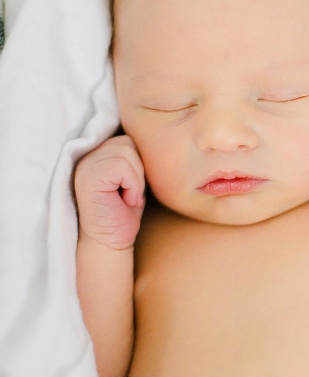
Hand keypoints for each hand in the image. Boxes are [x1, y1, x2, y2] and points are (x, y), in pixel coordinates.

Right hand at [74, 135, 145, 249]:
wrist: (112, 241)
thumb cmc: (124, 211)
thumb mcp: (134, 177)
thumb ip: (134, 156)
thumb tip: (154, 135)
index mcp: (97, 153)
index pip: (128, 139)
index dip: (138, 163)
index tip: (130, 186)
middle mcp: (86, 155)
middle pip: (128, 142)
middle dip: (138, 170)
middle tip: (128, 193)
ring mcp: (85, 165)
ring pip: (126, 153)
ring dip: (136, 179)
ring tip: (125, 196)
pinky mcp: (88, 177)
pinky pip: (122, 167)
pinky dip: (132, 185)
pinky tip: (123, 200)